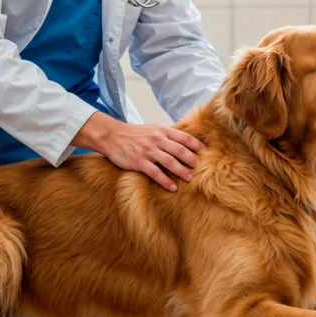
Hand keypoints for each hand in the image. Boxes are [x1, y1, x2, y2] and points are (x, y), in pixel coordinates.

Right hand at [74, 112, 204, 191]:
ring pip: (170, 162)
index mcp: (161, 130)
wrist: (111, 135)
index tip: (204, 152)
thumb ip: (166, 135)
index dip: (195, 144)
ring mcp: (147, 151)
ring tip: (190, 178)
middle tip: (199, 167)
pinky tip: (172, 187)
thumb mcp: (151, 129)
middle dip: (191, 160)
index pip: (183, 137)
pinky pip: (155, 173)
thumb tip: (183, 143)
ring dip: (182, 171)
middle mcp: (156, 139)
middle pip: (179, 150)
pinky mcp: (138, 162)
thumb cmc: (133, 134)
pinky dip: (165, 181)